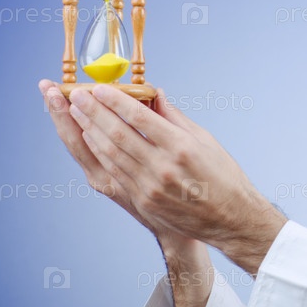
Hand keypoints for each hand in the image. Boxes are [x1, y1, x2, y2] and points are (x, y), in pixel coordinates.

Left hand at [39, 80, 286, 273]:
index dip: (115, 101)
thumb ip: (175, 118)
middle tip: (77, 95)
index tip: (100, 88)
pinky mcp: (145, 201)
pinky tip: (90, 138)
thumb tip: (155, 95)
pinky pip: (115, 172)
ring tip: (76, 112)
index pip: (139, 117)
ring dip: (90, 130)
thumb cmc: (223, 176)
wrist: (231, 218)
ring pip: (111, 153)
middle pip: (118, 133)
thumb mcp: (205, 140)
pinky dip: (100, 152)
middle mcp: (163, 166)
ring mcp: (151, 186)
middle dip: (94, 111)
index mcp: (181, 146)